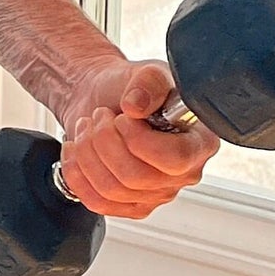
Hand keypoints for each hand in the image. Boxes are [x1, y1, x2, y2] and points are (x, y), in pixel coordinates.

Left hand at [58, 58, 219, 218]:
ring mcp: (156, 193)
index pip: (175, 159)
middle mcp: (182, 173)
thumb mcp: (146, 71)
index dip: (139, 139)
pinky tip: (77, 150)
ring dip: (88, 152)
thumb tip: (137, 106)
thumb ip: (149, 82)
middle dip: (105, 140)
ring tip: (88, 128)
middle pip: (136, 177)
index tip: (123, 117)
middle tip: (100, 116)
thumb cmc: (130, 88)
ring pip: (112, 189)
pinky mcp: (129, 204)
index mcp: (198, 142)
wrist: (102, 98)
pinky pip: (98, 203)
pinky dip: (76, 172)